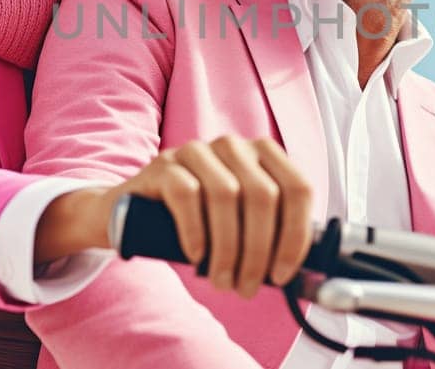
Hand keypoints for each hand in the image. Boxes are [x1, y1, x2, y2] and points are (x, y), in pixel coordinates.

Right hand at [35, 137, 312, 297]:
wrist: (131, 213)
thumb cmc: (196, 223)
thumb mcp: (239, 226)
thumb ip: (270, 237)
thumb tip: (303, 275)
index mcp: (262, 155)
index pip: (297, 188)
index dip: (296, 236)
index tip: (282, 275)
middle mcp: (233, 145)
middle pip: (263, 195)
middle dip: (259, 251)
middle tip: (246, 288)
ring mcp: (197, 150)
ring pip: (227, 196)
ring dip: (228, 249)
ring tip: (222, 281)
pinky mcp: (164, 164)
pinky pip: (187, 195)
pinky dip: (197, 233)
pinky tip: (196, 257)